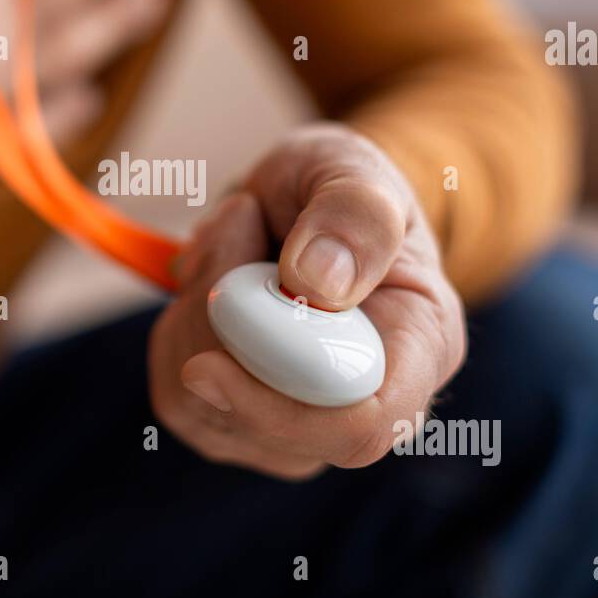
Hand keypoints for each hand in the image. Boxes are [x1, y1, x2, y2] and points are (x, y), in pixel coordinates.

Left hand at [148, 123, 466, 479]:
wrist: (303, 199)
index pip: (363, 427)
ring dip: (196, 316)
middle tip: (233, 228)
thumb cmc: (341, 187)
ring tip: (231, 242)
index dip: (285, 410)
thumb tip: (319, 284)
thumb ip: (354, 215)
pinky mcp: (239, 422)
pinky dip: (176, 332)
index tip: (208, 362)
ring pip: (213, 412)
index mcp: (421, 347)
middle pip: (273, 426)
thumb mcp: (355, 169)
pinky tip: (209, 282)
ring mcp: (300, 425)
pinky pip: (180, 402)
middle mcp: (365, 403)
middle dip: (223, 329)